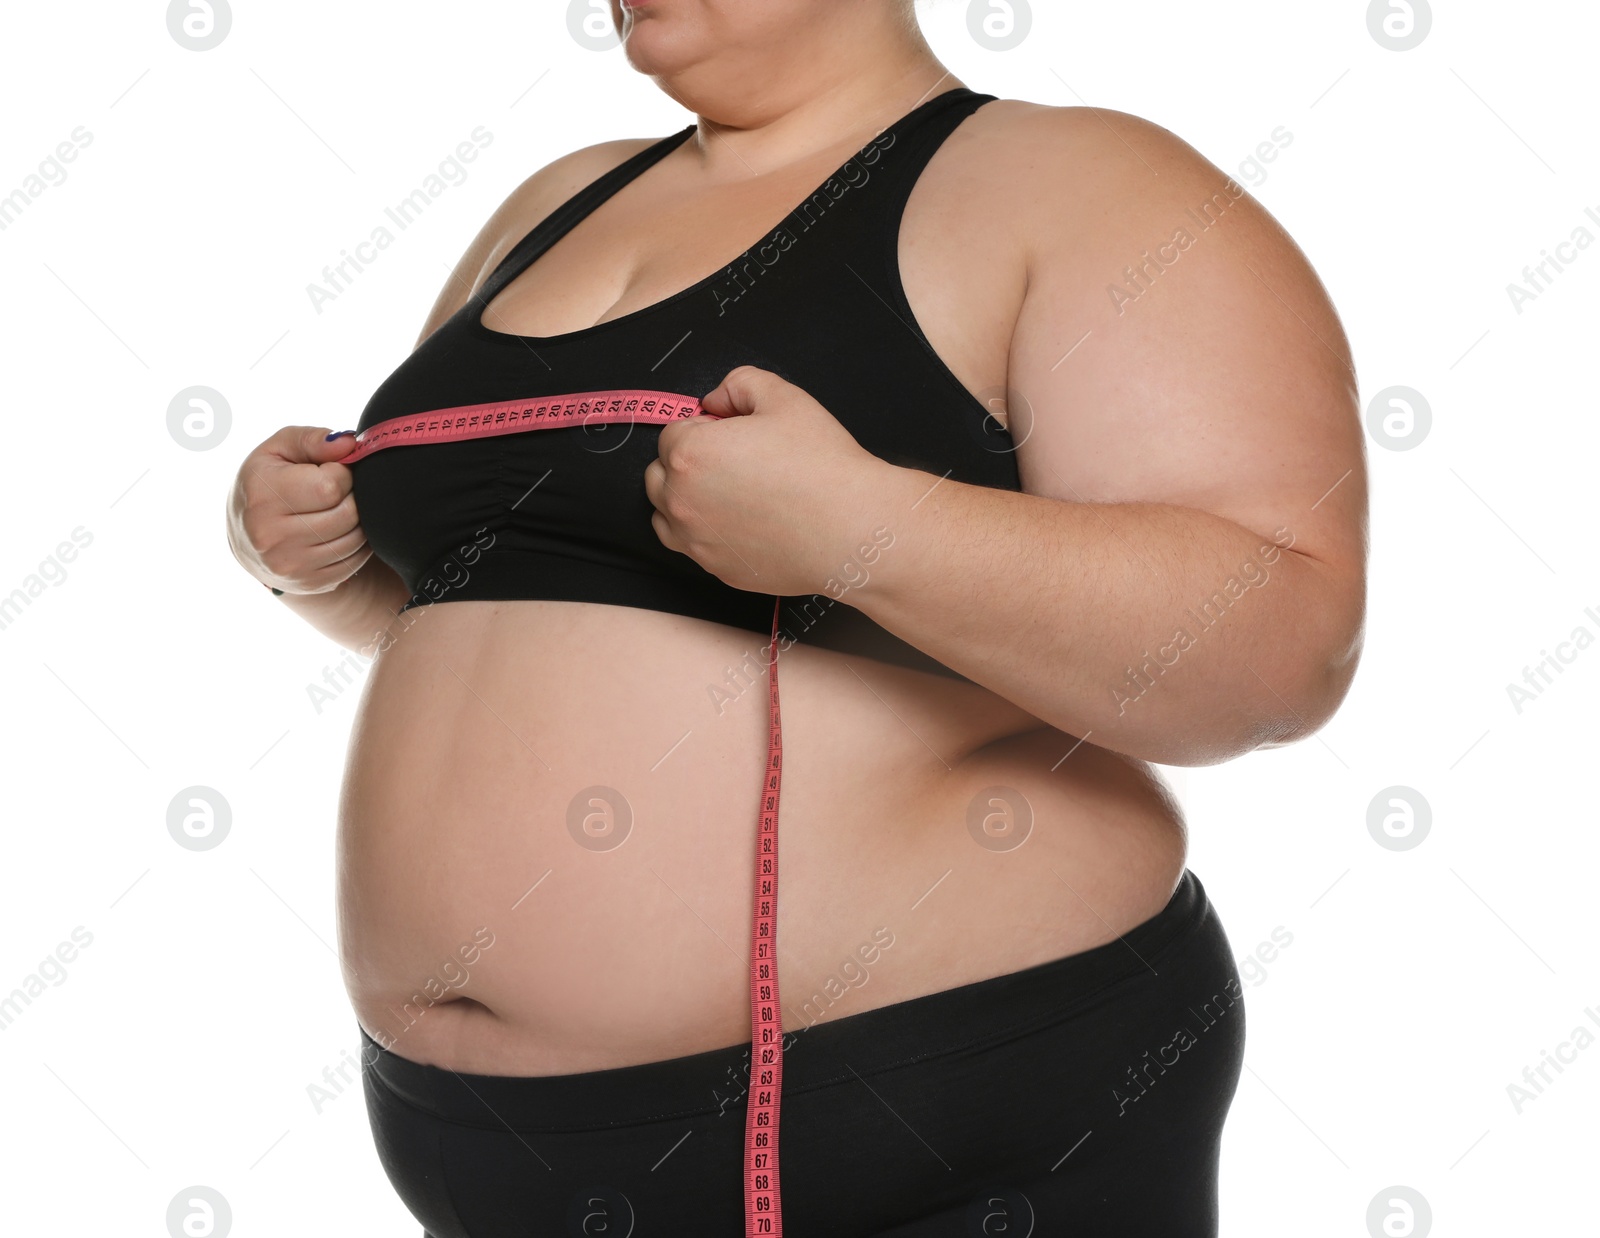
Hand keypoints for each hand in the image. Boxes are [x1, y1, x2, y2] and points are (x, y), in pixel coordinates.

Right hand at [227, 427, 371, 592]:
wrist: (249, 537)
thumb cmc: (269, 482)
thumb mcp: (281, 449)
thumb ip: (314, 440)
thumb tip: (350, 444)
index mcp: (261, 496)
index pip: (331, 486)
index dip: (341, 473)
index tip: (331, 471)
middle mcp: (270, 536)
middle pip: (347, 514)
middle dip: (353, 497)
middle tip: (339, 491)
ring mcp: (290, 565)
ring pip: (356, 539)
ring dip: (358, 521)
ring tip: (339, 508)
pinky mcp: (309, 583)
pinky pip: (354, 561)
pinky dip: (357, 544)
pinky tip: (339, 531)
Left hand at [644, 366, 886, 594]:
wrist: (852, 528)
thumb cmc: (821, 464)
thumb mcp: (783, 396)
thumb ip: (738, 384)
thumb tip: (715, 401)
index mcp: (689, 454)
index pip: (672, 433)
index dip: (704, 429)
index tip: (735, 435)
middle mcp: (682, 501)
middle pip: (658, 476)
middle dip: (686, 464)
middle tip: (733, 462)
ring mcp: (697, 542)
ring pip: (666, 516)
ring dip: (686, 501)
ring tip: (730, 495)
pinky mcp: (718, 569)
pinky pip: (694, 548)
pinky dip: (706, 534)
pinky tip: (743, 523)